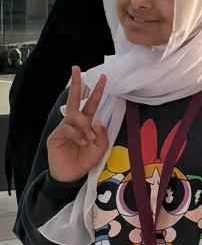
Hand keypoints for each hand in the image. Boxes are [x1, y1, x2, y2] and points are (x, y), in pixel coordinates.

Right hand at [46, 68, 108, 183]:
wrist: (71, 176)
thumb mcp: (100, 147)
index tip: (103, 77)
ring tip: (89, 140)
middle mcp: (73, 122)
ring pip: (75, 117)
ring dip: (84, 127)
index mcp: (85, 123)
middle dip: (76, 84)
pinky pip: (68, 129)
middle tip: (77, 69)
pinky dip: (78, 135)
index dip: (96, 91)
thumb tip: (96, 120)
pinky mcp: (55, 136)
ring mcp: (63, 128)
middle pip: (74, 99)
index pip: (91, 103)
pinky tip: (82, 143)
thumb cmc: (85, 160)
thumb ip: (102, 133)